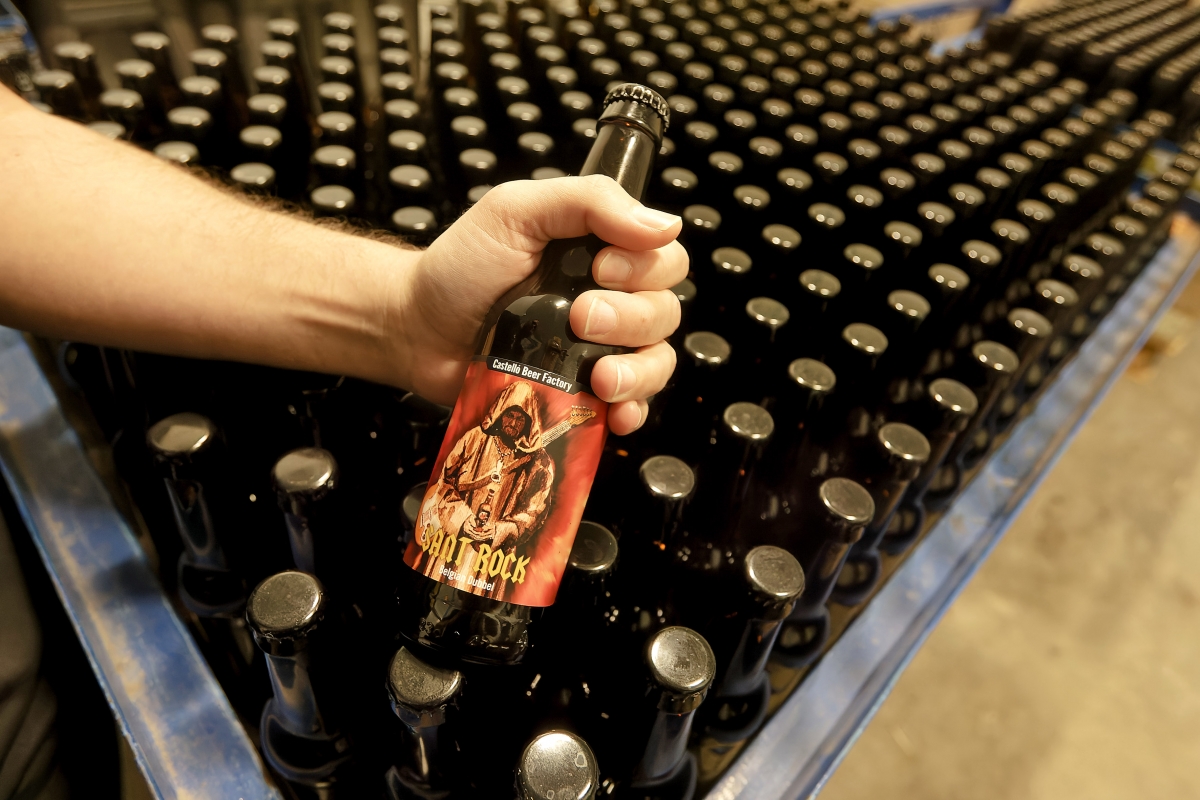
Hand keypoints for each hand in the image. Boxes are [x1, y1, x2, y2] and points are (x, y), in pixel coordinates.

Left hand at [389, 175, 686, 434]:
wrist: (416, 328)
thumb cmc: (460, 267)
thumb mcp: (518, 209)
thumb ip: (589, 201)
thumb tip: (663, 223)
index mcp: (601, 252)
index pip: (664, 258)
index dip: (644, 268)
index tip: (598, 270)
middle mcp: (608, 299)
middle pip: (665, 312)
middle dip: (631, 319)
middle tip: (579, 317)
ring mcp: (597, 350)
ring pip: (656, 362)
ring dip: (637, 371)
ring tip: (597, 375)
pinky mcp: (580, 393)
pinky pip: (632, 406)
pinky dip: (631, 410)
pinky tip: (612, 410)